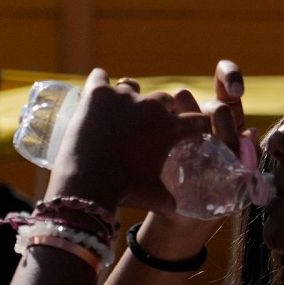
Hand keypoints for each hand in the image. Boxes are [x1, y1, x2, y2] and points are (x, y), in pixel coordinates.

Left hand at [45, 61, 257, 215]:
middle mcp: (151, 105)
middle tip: (145, 125)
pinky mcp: (96, 92)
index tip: (186, 130)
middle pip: (163, 99)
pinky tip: (95, 93)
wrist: (88, 184)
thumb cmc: (125, 193)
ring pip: (130, 86)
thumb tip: (177, 207)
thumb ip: (170, 198)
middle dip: (159, 110)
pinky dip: (98, 83)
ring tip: (116, 112)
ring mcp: (123, 95)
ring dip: (127, 97)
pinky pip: (99, 77)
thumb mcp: (155, 199)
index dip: (193, 124)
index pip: (196, 118)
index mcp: (171, 128)